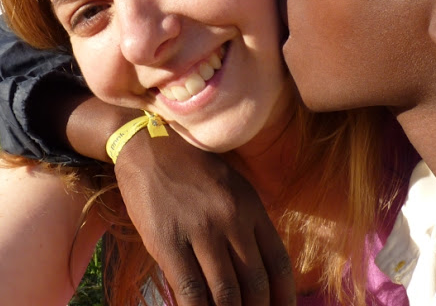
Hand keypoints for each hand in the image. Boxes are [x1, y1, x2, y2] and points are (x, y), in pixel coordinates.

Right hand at [114, 128, 294, 305]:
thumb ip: (247, 225)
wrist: (150, 145)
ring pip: (226, 294)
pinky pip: (190, 291)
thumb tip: (258, 272)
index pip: (279, 263)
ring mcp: (201, 230)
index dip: (285, 298)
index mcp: (251, 206)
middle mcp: (232, 219)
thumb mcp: (232, 188)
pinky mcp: (168, 241)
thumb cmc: (193, 169)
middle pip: (256, 284)